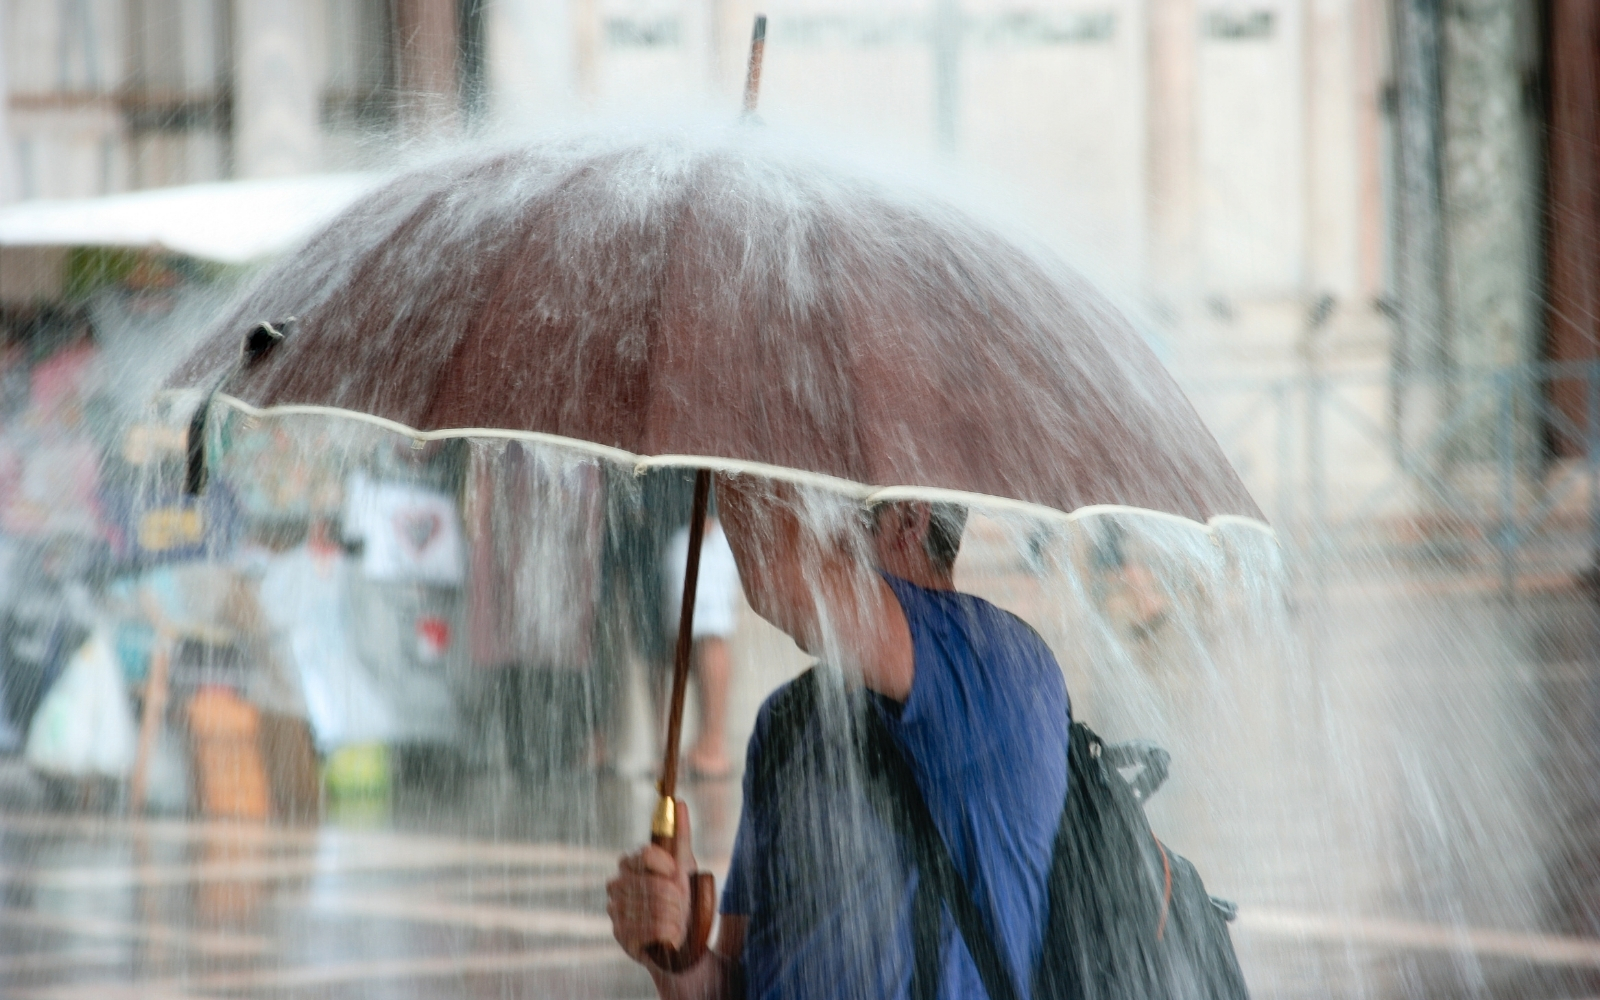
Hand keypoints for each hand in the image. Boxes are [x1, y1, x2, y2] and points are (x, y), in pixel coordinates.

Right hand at [607, 798, 697, 966]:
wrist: (683, 938)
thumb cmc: (682, 897)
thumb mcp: (685, 866)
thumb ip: (680, 835)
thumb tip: (679, 802)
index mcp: (630, 864)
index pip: (645, 854)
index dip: (666, 866)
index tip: (676, 875)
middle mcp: (617, 885)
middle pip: (650, 884)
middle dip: (674, 897)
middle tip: (681, 904)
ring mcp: (615, 910)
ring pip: (650, 909)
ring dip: (673, 917)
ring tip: (678, 922)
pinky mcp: (619, 935)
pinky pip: (646, 931)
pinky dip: (665, 934)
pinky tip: (670, 936)